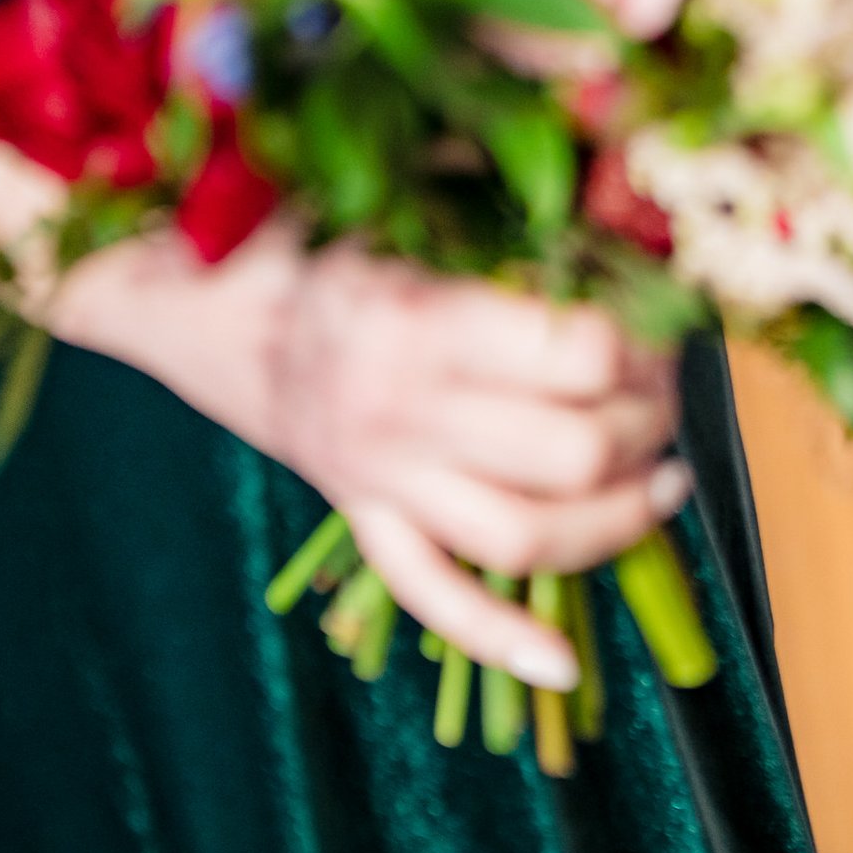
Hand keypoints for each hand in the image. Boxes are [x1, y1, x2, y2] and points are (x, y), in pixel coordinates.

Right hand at [59, 223, 685, 687]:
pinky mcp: (364, 518)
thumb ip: (504, 194)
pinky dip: (502, 640)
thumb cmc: (307, 229)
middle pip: (573, 455)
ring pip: (525, 538)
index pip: (579, 355)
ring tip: (665, 483)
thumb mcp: (401, 191)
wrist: (182, 299)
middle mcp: (398, 409)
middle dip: (649, 429)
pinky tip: (566, 661)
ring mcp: (378, 477)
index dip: (645, 344)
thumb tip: (620, 206)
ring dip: (618, 522)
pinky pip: (435, 599)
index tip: (662, 326)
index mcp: (417, 317)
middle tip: (670, 398)